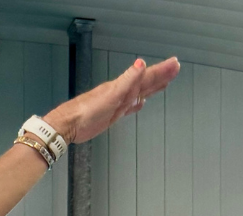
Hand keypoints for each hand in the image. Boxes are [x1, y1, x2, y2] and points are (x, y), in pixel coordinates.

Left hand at [47, 56, 180, 143]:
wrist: (67, 126)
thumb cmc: (87, 111)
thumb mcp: (111, 95)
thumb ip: (127, 80)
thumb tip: (141, 63)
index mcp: (122, 86)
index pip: (146, 75)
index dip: (161, 70)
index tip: (175, 63)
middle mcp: (121, 93)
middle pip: (144, 82)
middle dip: (160, 76)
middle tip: (176, 67)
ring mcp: (116, 104)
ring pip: (139, 93)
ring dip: (152, 88)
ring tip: (165, 82)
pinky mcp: (111, 115)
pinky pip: (128, 107)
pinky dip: (136, 104)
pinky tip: (140, 103)